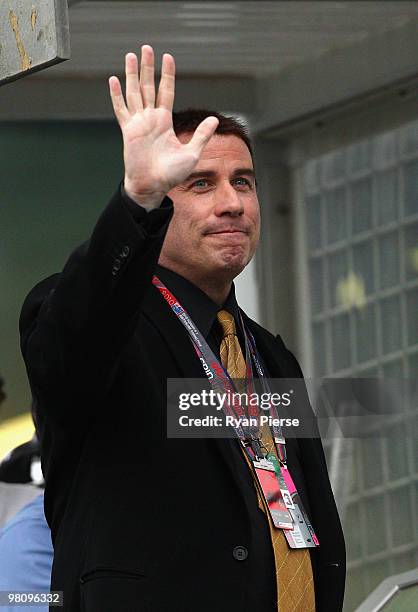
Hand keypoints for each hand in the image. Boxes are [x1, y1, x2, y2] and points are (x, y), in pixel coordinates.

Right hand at [109, 45, 218, 207]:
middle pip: (148, 86)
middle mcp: (150, 119)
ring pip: (134, 92)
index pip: (166, 92)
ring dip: (132, 74)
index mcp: (165, 122)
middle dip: (148, 67)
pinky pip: (121, 109)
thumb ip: (201, 135)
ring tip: (131, 56)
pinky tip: (114, 80)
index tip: (168, 57)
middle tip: (146, 48)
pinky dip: (117, 95)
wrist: (153, 185)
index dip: (167, 75)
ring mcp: (138, 124)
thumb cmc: (171, 174)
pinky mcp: (128, 131)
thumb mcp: (192, 153)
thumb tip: (214, 119)